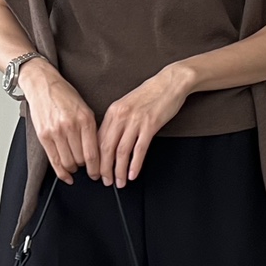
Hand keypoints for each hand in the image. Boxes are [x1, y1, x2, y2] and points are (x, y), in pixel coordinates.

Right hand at [18, 58, 100, 183]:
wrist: (42, 84)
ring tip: (75, 166)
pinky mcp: (44, 136)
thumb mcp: (85, 109)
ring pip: (68, 163)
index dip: (97, 168)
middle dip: (85, 167)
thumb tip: (98, 153)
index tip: (98, 174)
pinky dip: (61, 172)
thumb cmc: (64, 95)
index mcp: (85, 120)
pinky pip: (54, 161)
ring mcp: (56, 132)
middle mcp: (70, 127)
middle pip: (81, 160)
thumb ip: (91, 130)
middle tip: (87, 168)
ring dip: (73, 168)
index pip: (93, 153)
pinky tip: (66, 175)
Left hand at [97, 63, 192, 186]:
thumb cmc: (150, 94)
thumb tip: (109, 143)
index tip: (96, 171)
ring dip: (119, 171)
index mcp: (112, 112)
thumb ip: (117, 122)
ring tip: (119, 182)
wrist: (170, 82)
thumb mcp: (127, 106)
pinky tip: (133, 174)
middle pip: (106, 148)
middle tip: (105, 182)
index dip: (96, 159)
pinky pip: (139, 149)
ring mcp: (135, 121)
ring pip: (122, 151)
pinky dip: (135, 165)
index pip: (98, 140)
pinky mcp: (150, 125)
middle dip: (104, 169)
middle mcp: (121, 116)